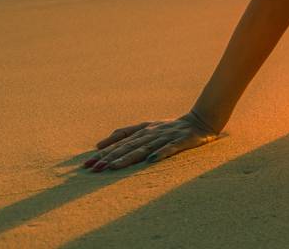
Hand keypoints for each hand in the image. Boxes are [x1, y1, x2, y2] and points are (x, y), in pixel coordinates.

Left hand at [83, 111, 220, 171]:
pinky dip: (161, 153)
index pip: (120, 142)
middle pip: (128, 146)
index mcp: (143, 130)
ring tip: (113, 168)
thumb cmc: (170, 127)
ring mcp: (167, 137)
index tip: (87, 164)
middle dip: (111, 157)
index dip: (104, 153)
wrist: (201, 120)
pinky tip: (151, 160)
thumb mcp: (146, 127)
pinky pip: (171, 148)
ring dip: (128, 158)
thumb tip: (98, 144)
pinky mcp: (182, 141)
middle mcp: (152, 133)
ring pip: (144, 148)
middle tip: (95, 169)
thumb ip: (124, 133)